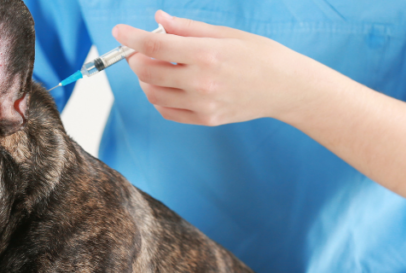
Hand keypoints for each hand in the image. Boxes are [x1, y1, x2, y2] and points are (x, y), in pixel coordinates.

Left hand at [113, 10, 310, 125]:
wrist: (286, 88)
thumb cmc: (259, 55)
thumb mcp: (226, 33)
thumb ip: (187, 28)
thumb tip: (158, 20)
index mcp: (207, 53)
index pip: (155, 45)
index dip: (131, 37)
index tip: (119, 31)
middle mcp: (202, 81)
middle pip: (147, 71)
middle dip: (136, 58)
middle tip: (141, 49)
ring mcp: (203, 104)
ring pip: (153, 93)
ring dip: (146, 79)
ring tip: (158, 66)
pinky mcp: (205, 119)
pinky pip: (167, 111)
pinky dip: (159, 97)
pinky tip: (169, 84)